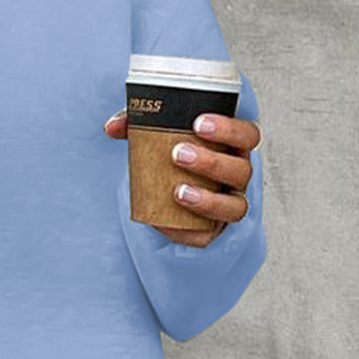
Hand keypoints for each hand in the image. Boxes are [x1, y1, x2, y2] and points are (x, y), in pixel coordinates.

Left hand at [104, 108, 261, 247]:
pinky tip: (164, 223)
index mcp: (232, 146)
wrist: (163, 190)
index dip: (230, 129)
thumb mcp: (154, 134)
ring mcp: (230, 203)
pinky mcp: (213, 229)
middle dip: (212, 162)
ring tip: (178, 191)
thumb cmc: (169, 154)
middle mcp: (238, 175)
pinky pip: (207, 235)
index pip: (248, 135)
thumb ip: (135, 124)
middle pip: (241, 170)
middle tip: (177, 153)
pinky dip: (186, 231)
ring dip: (208, 200)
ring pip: (234, 207)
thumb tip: (111, 127)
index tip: (198, 123)